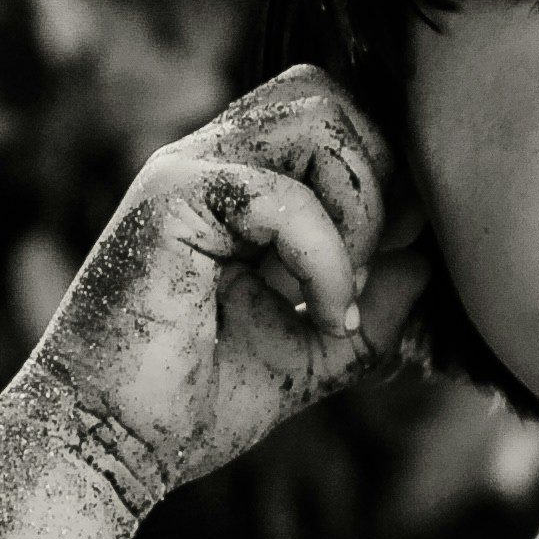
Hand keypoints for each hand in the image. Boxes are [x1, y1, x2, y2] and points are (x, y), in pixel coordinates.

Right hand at [25, 66, 434, 512]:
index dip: (385, 173)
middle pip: (330, 93)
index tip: (395, 261)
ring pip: (315, 118)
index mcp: (237, 186)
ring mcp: (185, 172)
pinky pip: (282, 192)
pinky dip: (325, 257)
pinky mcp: (168, 199)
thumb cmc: (193, 404)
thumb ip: (373, 305)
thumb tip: (433, 260)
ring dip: (358, 207)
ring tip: (342, 293)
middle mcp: (209, 160)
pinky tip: (321, 314)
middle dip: (381, 176)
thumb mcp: (313, 350)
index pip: (333, 115)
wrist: (105, 446)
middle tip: (376, 268)